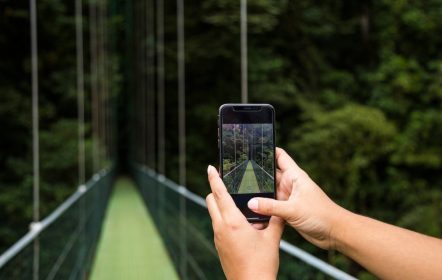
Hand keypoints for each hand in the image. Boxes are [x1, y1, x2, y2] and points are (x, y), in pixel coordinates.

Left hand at [206, 165, 284, 279]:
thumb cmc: (261, 263)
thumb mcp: (272, 238)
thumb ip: (276, 220)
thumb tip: (280, 208)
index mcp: (232, 221)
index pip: (219, 193)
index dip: (214, 178)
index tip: (210, 167)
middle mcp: (221, 227)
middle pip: (210, 201)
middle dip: (215, 190)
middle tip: (226, 182)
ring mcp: (218, 238)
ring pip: (214, 213)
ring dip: (221, 205)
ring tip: (238, 203)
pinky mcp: (219, 246)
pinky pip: (218, 225)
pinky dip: (225, 218)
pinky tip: (241, 223)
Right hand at [247, 148, 346, 249]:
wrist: (335, 233)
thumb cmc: (322, 215)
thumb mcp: (293, 209)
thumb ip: (271, 206)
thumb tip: (251, 203)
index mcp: (295, 176)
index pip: (279, 156)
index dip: (267, 150)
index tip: (252, 147)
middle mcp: (290, 185)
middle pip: (269, 175)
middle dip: (257, 174)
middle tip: (239, 172)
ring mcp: (288, 198)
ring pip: (269, 192)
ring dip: (259, 193)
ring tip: (242, 191)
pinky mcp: (287, 210)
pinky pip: (271, 206)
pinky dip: (263, 207)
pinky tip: (252, 209)